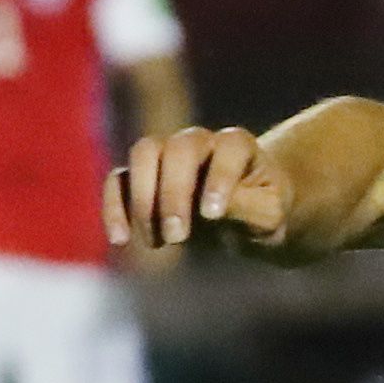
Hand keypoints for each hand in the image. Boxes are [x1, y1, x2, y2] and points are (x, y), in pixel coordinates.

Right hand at [109, 127, 296, 259]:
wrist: (245, 215)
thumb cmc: (263, 211)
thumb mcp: (268, 215)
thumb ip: (246, 208)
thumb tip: (206, 209)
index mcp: (238, 144)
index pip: (229, 149)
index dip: (219, 178)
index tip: (212, 215)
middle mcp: (200, 140)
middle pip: (177, 149)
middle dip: (173, 193)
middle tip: (177, 236)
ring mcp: (167, 152)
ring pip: (143, 155)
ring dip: (143, 199)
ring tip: (156, 241)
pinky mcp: (142, 174)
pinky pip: (119, 180)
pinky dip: (115, 208)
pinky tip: (121, 240)